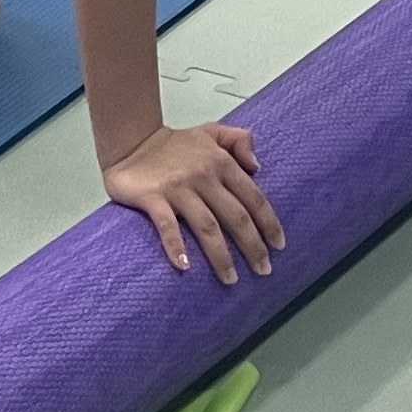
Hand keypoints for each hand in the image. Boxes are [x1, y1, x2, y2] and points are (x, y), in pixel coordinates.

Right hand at [103, 121, 279, 283]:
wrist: (132, 139)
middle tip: (264, 270)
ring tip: (231, 279)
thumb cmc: (174, 143)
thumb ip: (239, 141)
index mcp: (221, 163)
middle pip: (235, 216)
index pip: (252, 197)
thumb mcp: (212, 131)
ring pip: (207, 226)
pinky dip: (175, 246)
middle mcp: (204, 177)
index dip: (268, 222)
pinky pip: (167, 226)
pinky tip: (184, 266)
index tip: (279, 246)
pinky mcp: (153, 198)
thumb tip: (257, 166)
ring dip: (221, 255)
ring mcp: (179, 188)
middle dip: (252, 246)